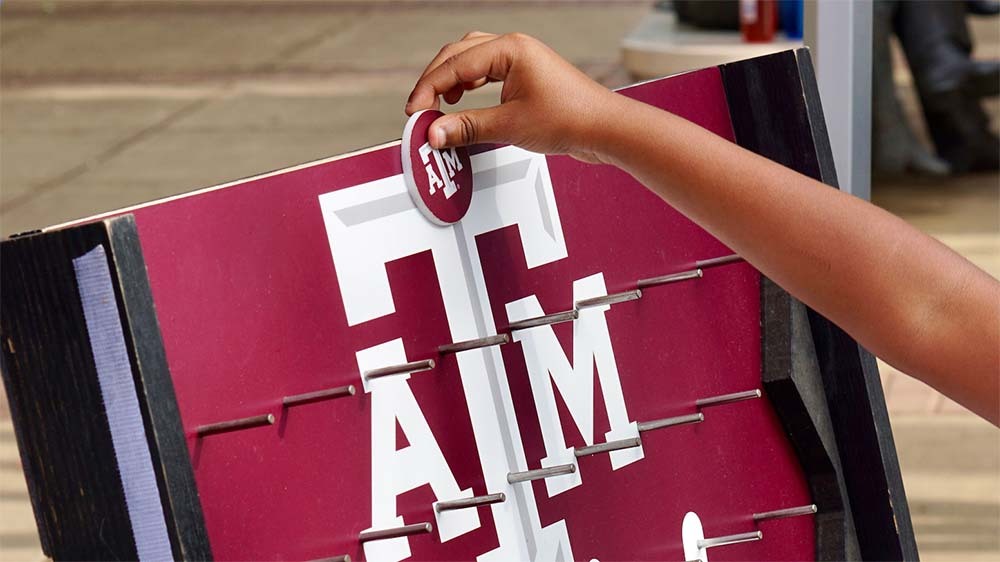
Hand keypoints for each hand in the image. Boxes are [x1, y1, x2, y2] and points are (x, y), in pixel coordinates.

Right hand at [406, 32, 620, 163]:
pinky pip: (487, 72)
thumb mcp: (510, 126)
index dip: (428, 89)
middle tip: (420, 110)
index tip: (414, 112)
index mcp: (510, 49)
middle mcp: (515, 48)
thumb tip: (434, 132)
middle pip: (459, 55)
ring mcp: (522, 61)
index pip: (455, 64)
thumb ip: (467, 128)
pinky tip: (462, 101)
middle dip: (435, 81)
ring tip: (438, 105)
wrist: (606, 129)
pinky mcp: (527, 76)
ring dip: (451, 80)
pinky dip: (469, 85)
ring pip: (472, 60)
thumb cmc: (571, 119)